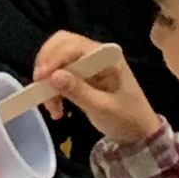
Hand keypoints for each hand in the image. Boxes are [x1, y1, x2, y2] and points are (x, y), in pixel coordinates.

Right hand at [33, 30, 160, 145]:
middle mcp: (96, 54)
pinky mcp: (83, 75)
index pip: (74, 45)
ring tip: (51, 106)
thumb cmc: (127, 119)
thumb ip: (78, 91)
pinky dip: (53, 87)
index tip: (41, 78)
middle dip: (47, 64)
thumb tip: (53, 76)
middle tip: (38, 86)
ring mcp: (89, 63)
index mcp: (107, 56)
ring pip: (58, 58)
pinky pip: (61, 72)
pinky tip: (56, 107)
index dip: (54, 58)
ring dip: (48, 79)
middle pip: (62, 44)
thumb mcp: (103, 109)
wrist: (140, 133)